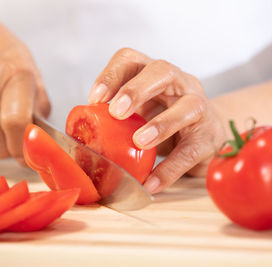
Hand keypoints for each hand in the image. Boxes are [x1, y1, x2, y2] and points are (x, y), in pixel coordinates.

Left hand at [88, 48, 226, 192]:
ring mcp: (198, 105)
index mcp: (152, 74)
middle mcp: (178, 82)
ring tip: (140, 141)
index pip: (131, 60)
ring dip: (161, 124)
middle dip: (137, 90)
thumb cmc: (161, 117)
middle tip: (117, 111)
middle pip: (162, 71)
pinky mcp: (209, 135)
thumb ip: (115, 117)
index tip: (95, 98)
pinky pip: (192, 150)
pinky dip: (171, 168)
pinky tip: (152, 182)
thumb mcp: (138, 110)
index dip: (111, 75)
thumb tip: (81, 136)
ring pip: (188, 106)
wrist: (204, 131)